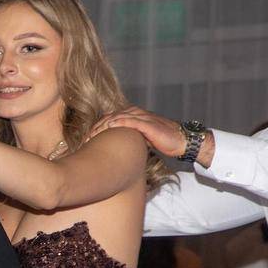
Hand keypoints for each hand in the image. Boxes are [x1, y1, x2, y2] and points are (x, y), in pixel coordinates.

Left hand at [91, 106, 215, 165]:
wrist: (182, 142)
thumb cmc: (166, 142)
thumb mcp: (145, 141)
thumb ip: (133, 141)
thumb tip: (122, 154)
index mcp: (134, 117)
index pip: (112, 119)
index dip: (99, 128)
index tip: (88, 139)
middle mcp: (137, 114)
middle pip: (110, 117)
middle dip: (96, 127)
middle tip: (85, 139)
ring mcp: (142, 117)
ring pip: (116, 117)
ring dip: (103, 126)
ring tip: (92, 135)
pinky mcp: (147, 123)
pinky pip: (128, 120)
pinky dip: (116, 123)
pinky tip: (108, 128)